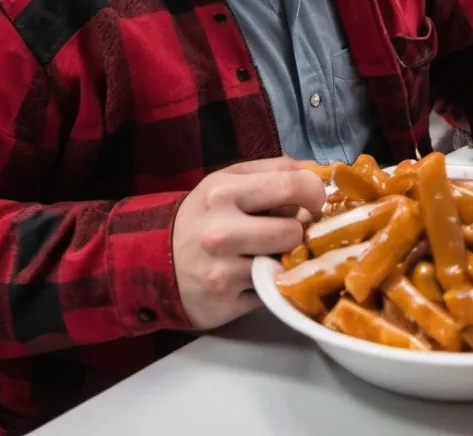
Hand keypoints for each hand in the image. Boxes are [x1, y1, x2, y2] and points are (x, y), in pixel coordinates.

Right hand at [173, 157, 325, 328]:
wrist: (155, 262)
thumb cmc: (203, 216)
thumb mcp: (228, 180)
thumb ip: (273, 170)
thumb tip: (317, 171)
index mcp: (224, 192)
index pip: (290, 185)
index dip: (313, 192)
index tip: (314, 200)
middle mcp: (222, 231)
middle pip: (293, 230)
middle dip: (296, 230)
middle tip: (284, 229)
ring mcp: (224, 271)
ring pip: (284, 262)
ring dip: (283, 257)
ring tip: (267, 251)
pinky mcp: (228, 303)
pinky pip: (270, 290)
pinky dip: (268, 281)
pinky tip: (253, 274)